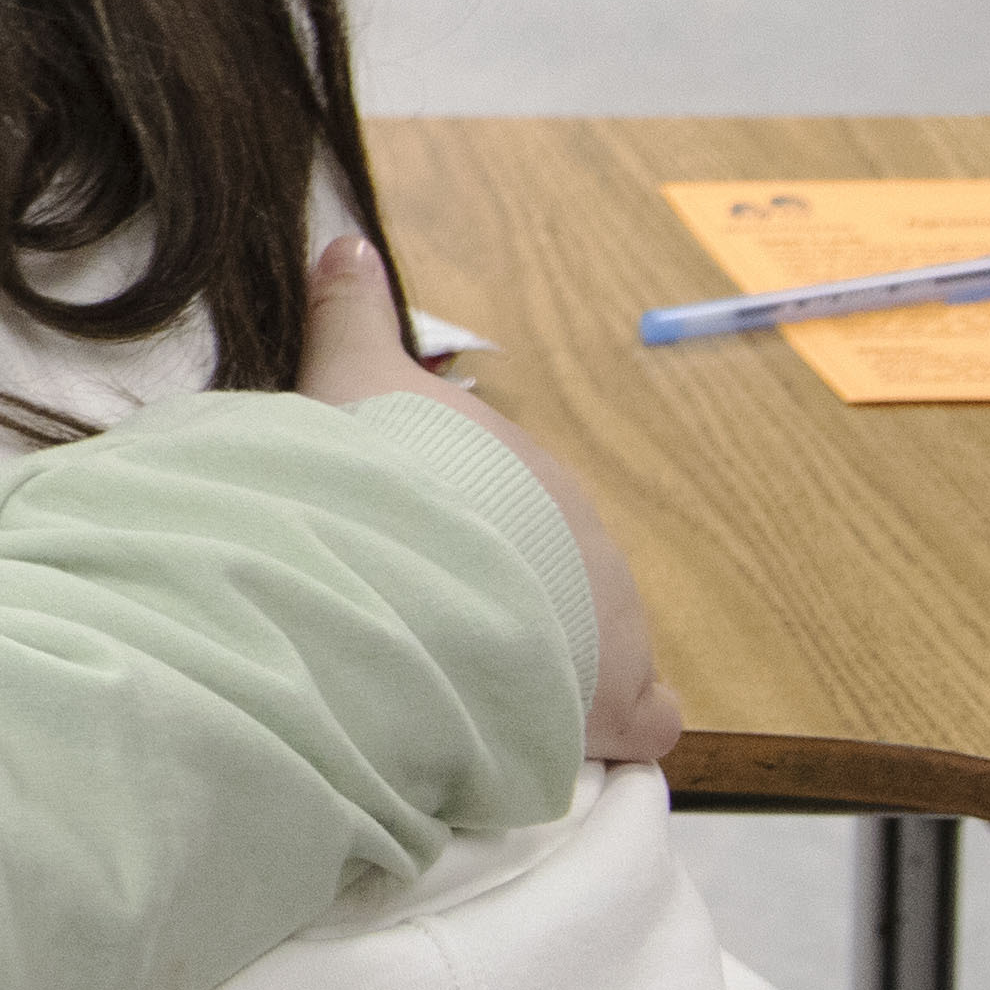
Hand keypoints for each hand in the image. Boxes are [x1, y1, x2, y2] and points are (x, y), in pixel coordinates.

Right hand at [294, 234, 678, 768]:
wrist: (423, 562)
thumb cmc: (380, 471)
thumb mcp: (351, 377)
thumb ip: (352, 314)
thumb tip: (349, 241)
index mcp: (521, 466)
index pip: (506, 504)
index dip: (458, 533)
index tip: (408, 556)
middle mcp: (582, 533)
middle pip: (552, 576)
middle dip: (506, 603)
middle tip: (427, 631)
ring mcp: (614, 619)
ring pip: (591, 649)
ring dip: (546, 673)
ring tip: (470, 698)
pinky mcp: (626, 701)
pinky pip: (640, 722)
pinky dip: (607, 736)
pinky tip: (553, 748)